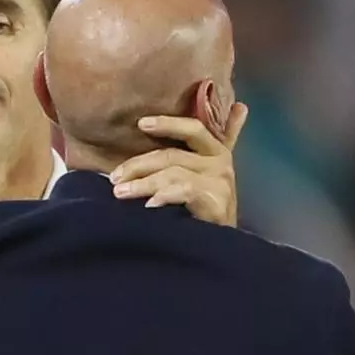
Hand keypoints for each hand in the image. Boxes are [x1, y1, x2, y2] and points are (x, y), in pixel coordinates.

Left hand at [109, 102, 247, 225]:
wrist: (223, 246)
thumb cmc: (208, 209)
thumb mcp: (208, 174)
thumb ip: (223, 139)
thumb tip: (240, 107)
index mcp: (217, 151)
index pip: (192, 129)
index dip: (167, 124)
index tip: (141, 124)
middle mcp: (221, 162)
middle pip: (171, 155)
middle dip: (138, 165)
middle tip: (114, 177)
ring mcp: (220, 181)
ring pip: (172, 173)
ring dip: (142, 184)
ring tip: (120, 192)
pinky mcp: (217, 201)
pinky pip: (183, 191)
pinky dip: (162, 196)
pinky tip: (148, 205)